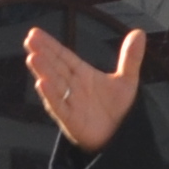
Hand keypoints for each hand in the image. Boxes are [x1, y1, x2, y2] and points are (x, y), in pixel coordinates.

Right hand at [19, 23, 145, 151]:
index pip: (63, 56)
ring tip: (33, 57)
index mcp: (82, 74)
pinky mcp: (71, 120)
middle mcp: (72, 86)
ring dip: (43, 71)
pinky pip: (59, 106)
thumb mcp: (127, 80)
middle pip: (55, 67)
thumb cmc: (118, 108)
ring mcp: (70, 103)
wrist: (120, 136)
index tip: (35, 33)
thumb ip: (130, 58)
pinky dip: (51, 95)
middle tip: (30, 40)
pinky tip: (42, 83)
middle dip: (43, 54)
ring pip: (54, 84)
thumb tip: (139, 32)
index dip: (50, 45)